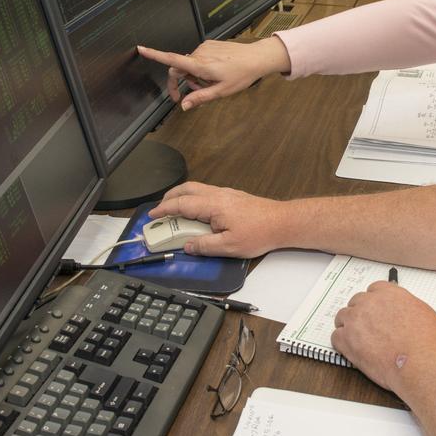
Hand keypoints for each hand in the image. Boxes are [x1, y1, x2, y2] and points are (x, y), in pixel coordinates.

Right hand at [137, 37, 290, 109]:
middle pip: (179, 67)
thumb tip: (183, 105)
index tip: (141, 49)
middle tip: (196, 93)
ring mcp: (205, 47)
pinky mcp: (210, 44)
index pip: (172, 60)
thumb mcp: (221, 92)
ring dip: (194, 75)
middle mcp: (199, 53)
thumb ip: (199, 98)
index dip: (154, 55)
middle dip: (183, 81)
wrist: (256, 58)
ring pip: (190, 63)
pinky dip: (201, 67)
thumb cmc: (241, 75)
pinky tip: (215, 72)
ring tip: (211, 82)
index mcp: (200, 65)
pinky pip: (198, 56)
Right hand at [150, 181, 286, 257]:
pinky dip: (195, 199)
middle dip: (170, 197)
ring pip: (197, 189)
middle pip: (187, 189)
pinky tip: (197, 211)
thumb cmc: (260, 232)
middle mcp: (218, 195)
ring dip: (183, 197)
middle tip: (160, 210)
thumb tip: (188, 245)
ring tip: (175, 211)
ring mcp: (226, 194)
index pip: (182, 204)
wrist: (283, 222)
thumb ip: (205, 246)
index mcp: (213, 205)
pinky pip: (208, 193)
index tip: (153, 215)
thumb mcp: (229, 247)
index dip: (164, 209)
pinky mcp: (233, 197)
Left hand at [331, 282, 435, 392]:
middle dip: (361, 314)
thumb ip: (407, 309)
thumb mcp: (424, 314)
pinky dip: (341, 344)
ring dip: (348, 326)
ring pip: (343, 317)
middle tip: (367, 328)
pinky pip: (336, 337)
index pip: (374, 289)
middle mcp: (371, 303)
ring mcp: (356, 320)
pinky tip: (350, 350)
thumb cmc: (429, 343)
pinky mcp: (347, 340)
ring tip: (357, 340)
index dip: (374, 302)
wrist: (421, 363)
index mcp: (390, 294)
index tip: (376, 310)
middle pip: (356, 302)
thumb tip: (402, 314)